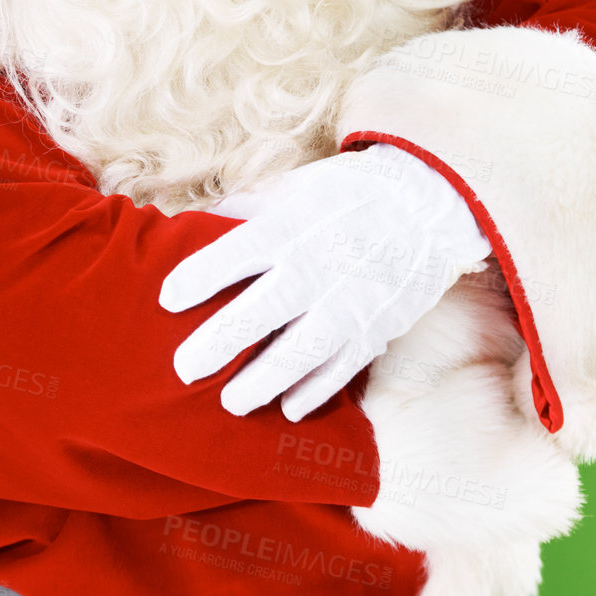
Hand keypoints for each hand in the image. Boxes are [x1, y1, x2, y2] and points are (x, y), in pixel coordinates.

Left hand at [162, 144, 490, 419]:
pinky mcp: (376, 328)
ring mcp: (350, 302)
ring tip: (230, 402)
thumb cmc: (347, 194)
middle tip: (183, 369)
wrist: (427, 205)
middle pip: (261, 312)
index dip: (197, 278)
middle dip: (218, 343)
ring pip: (301, 352)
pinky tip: (288, 408)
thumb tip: (193, 224)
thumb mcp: (294, 187)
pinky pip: (341, 368)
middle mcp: (318, 267)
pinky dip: (315, 391)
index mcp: (291, 226)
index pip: (235, 254)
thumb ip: (244, 209)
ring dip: (262, 382)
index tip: (167, 299)